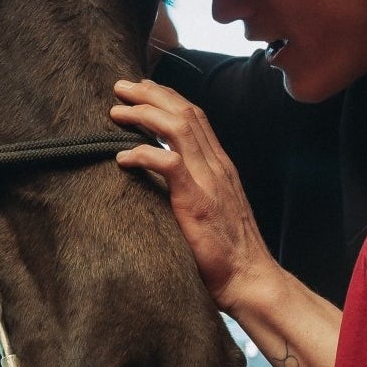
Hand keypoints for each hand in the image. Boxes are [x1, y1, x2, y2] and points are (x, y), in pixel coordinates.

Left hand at [110, 78, 274, 309]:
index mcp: (221, 166)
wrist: (249, 279)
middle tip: (120, 86)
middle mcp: (217, 166)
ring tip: (116, 111)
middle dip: (151, 94)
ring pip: (178, 128)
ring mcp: (209, 182)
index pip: (196, 117)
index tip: (142, 90)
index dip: (167, 98)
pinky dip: (144, 153)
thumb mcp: (214, 210)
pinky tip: (122, 156)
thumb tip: (169, 180)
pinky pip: (169, 164)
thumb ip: (196, 188)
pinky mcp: (197, 202)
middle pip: (185, 112)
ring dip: (144, 114)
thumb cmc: (228, 253)